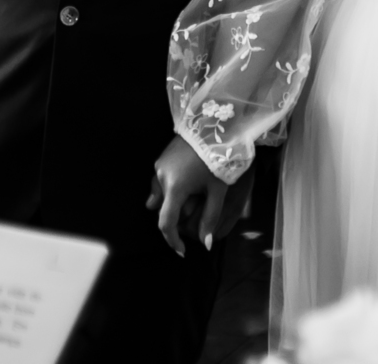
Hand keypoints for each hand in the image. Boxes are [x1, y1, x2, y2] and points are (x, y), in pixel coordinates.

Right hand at [147, 135, 230, 256]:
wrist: (212, 126)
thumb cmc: (217, 158)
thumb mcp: (217, 190)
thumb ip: (210, 218)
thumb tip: (206, 245)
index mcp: (175, 187)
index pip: (166, 223)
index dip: (172, 240)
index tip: (181, 251)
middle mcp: (162, 177)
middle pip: (164, 208)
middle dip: (178, 215)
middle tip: (197, 207)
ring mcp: (159, 166)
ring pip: (160, 195)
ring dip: (171, 201)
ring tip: (191, 195)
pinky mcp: (161, 157)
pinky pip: (160, 181)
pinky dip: (168, 188)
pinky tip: (184, 183)